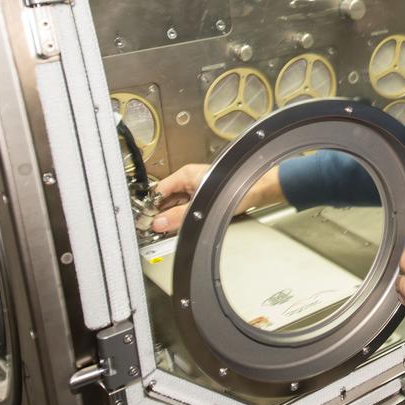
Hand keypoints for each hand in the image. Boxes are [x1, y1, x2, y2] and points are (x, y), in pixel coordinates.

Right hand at [151, 163, 284, 231]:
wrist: (259, 190)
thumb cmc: (235, 188)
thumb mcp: (201, 206)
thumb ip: (179, 216)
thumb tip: (159, 223)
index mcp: (186, 175)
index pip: (159, 191)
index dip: (151, 206)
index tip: (146, 221)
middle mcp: (190, 179)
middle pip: (167, 198)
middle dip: (162, 214)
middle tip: (155, 230)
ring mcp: (198, 188)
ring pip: (178, 204)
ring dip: (173, 217)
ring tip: (168, 230)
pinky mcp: (206, 197)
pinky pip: (189, 207)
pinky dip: (184, 217)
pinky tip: (183, 227)